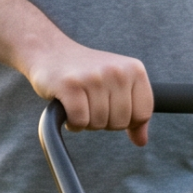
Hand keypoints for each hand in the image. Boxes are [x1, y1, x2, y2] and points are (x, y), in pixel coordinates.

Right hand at [23, 38, 153, 145]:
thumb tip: (141, 142)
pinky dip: (73, 123)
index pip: (143, 114)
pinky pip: (80, 122)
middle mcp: (117, 71)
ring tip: (79, 102)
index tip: (111, 106)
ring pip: (100, 124)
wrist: (49, 51)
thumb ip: (134, 112)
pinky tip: (68, 109)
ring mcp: (94, 77)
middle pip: (121, 122)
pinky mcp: (70, 86)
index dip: (127, 120)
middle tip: (90, 102)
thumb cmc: (87, 73)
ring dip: (87, 122)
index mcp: (135, 69)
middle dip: (105, 121)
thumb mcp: (117, 86)